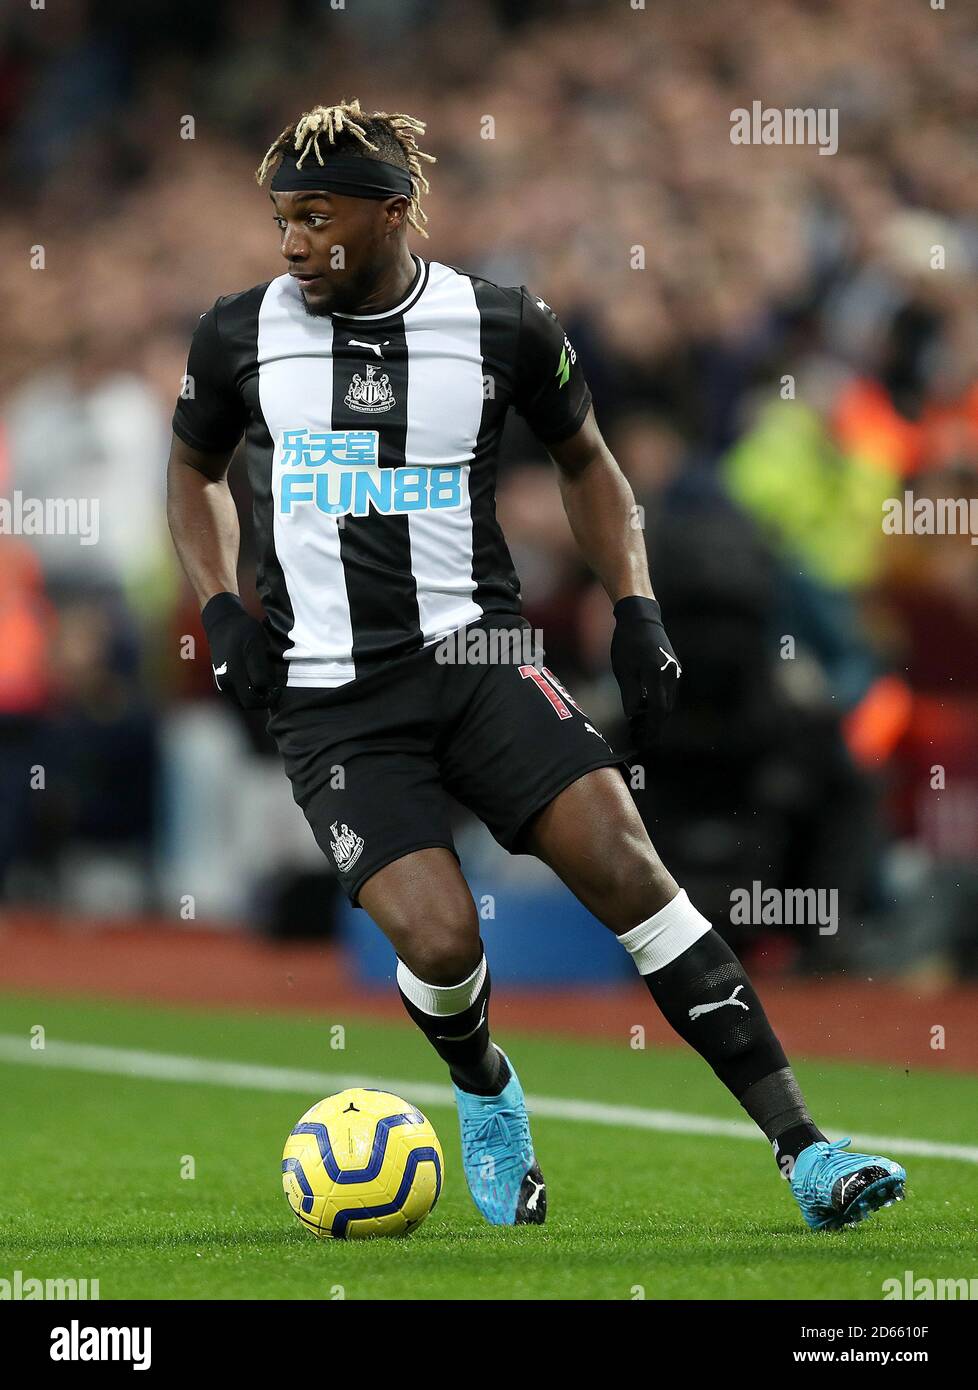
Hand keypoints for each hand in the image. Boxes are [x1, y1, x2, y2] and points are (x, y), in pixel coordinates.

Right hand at [201, 592, 280, 708]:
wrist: (222, 624)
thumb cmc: (243, 630)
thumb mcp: (257, 643)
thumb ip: (262, 667)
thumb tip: (268, 687)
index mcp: (235, 672)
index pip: (257, 694)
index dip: (271, 693)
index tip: (278, 687)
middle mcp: (226, 681)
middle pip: (250, 704)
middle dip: (265, 700)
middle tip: (274, 691)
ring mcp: (222, 684)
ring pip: (243, 703)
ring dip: (256, 698)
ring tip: (266, 686)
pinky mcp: (221, 684)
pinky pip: (238, 698)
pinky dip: (249, 695)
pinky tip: (256, 684)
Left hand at [610, 595, 680, 749]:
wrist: (641, 618)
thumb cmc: (627, 642)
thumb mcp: (623, 669)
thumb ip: (629, 694)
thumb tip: (633, 716)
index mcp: (656, 676)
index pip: (656, 711)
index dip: (649, 729)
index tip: (640, 740)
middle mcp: (670, 675)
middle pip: (665, 710)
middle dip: (653, 726)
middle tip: (638, 737)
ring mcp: (674, 672)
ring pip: (668, 702)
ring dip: (656, 716)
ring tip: (639, 725)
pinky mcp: (674, 668)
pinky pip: (669, 692)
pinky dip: (659, 703)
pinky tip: (645, 707)